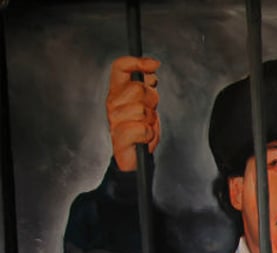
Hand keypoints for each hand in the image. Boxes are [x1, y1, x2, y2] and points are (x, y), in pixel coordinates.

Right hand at [106, 56, 160, 171]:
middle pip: (138, 89)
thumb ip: (147, 86)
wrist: (135, 156)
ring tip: (146, 127)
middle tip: (149, 113)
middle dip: (152, 101)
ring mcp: (114, 120)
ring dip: (151, 120)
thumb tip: (151, 72)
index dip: (136, 62)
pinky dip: (149, 135)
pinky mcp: (119, 137)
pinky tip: (143, 139)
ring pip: (142, 110)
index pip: (120, 68)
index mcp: (118, 92)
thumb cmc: (141, 129)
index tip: (154, 64)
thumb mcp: (148, 104)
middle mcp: (113, 103)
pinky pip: (143, 129)